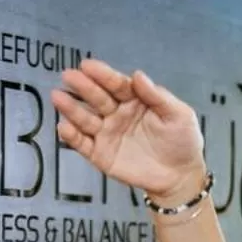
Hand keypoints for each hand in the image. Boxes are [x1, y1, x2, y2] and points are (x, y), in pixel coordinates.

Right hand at [51, 59, 205, 200]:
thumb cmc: (182, 141)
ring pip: (85, 118)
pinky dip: (71, 136)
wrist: (181, 176)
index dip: (103, 75)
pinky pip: (82, 144)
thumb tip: (137, 75)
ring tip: (58, 97)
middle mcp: (116, 114)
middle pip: (97, 98)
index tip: (88, 65)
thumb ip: (158, 97)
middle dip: (83, 86)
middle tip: (69, 75)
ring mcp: (106, 133)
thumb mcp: (179, 115)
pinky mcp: (100, 154)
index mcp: (135, 100)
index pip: (117, 85)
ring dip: (71, 108)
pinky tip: (64, 126)